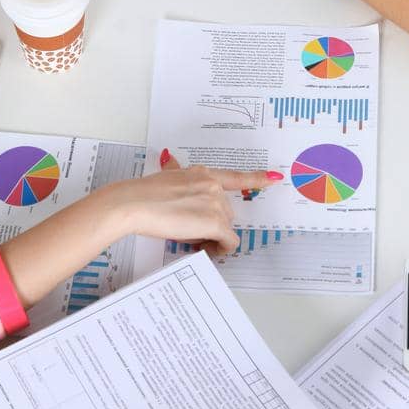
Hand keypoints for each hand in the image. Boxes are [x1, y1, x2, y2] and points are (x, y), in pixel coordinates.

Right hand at [120, 151, 281, 255]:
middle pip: (226, 212)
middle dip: (213, 225)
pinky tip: (206, 251)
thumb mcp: (164, 176)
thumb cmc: (144, 194)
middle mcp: (212, 185)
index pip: (235, 177)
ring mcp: (215, 203)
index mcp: (202, 174)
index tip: (274, 178)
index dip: (257, 178)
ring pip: (225, 228)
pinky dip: (220, 250)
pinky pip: (228, 242)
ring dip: (213, 238)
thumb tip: (169, 158)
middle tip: (192, 234)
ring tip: (191, 240)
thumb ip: (175, 170)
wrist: (134, 203)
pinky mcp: (215, 222)